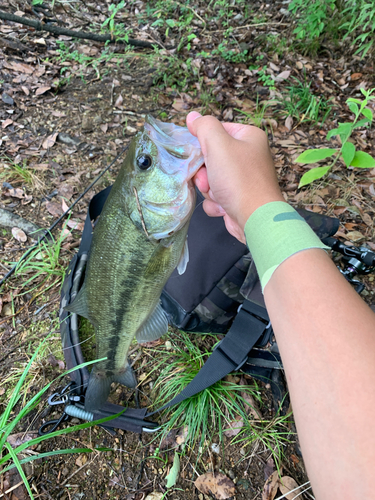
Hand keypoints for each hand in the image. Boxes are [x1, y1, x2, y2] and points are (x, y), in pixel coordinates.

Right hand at [186, 112, 283, 242]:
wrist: (255, 218)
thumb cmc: (238, 179)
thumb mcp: (218, 145)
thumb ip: (204, 127)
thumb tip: (192, 116)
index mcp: (249, 137)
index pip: (216, 131)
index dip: (203, 143)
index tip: (199, 154)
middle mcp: (248, 157)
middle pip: (211, 157)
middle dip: (205, 172)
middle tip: (208, 179)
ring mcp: (244, 180)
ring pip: (211, 179)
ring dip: (209, 189)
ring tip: (218, 195)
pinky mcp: (238, 199)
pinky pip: (217, 196)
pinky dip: (216, 202)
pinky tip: (223, 207)